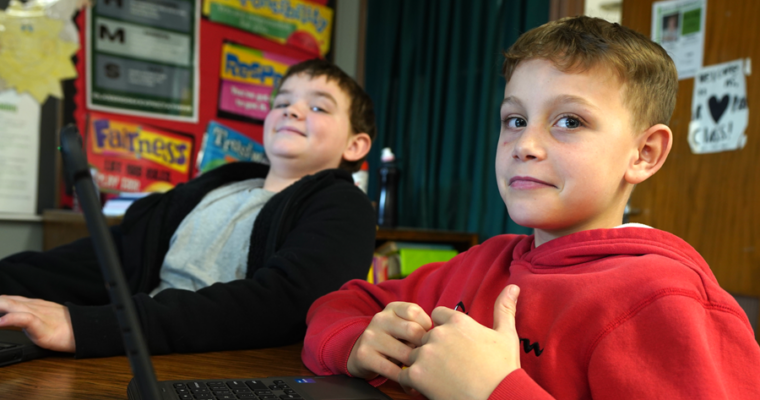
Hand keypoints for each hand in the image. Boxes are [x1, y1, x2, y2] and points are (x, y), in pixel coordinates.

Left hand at [0, 295, 75, 352]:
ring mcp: (37, 314)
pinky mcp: (42, 325)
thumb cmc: (67, 327)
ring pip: (11, 305)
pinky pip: (24, 319)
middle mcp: (33, 306)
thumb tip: (14, 321)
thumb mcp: (44, 318)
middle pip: (6, 300)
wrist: (84, 330)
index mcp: (32, 304)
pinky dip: (10, 319)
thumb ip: (29, 316)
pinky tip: (1, 322)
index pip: (7, 299)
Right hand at [347, 302, 431, 382]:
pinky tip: (408, 381)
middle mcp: (380, 319)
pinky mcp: (364, 355)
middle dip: (423, 347)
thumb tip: (440, 337)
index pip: (415, 312)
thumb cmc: (393, 340)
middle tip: (425, 357)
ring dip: (414, 364)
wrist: (362, 353)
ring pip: (404, 353)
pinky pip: (391, 369)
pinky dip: (404, 378)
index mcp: (392, 308)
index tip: (427, 337)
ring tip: (418, 369)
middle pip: (413, 331)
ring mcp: (371, 336)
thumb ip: (419, 325)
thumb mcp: (403, 325)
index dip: (426, 326)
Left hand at [399, 285, 521, 399]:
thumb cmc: (503, 369)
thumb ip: (504, 308)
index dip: (443, 330)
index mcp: (457, 321)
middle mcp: (438, 334)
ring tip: (439, 379)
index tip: (453, 346)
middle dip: (432, 350)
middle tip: (449, 367)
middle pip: (424, 337)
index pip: (436, 316)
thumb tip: (513, 287)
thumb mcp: (506, 335)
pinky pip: (404, 375)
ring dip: (421, 366)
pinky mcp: (417, 374)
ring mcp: (426, 354)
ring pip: (413, 355)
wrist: (498, 397)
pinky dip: (412, 383)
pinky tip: (428, 389)